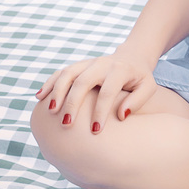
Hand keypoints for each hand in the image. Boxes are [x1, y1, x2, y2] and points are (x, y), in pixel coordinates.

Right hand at [36, 50, 158, 132]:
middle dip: (73, 103)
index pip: (107, 92)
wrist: (133, 57)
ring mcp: (88, 63)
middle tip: (67, 124)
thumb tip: (121, 116)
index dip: (100, 111)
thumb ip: (137, 101)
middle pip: (83, 82)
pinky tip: (40, 97)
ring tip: (51, 111)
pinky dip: (50, 83)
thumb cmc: (140, 78)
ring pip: (68, 74)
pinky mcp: (79, 65)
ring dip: (57, 92)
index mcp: (120, 70)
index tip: (96, 131)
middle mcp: (102, 64)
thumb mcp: (148, 87)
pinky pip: (61, 72)